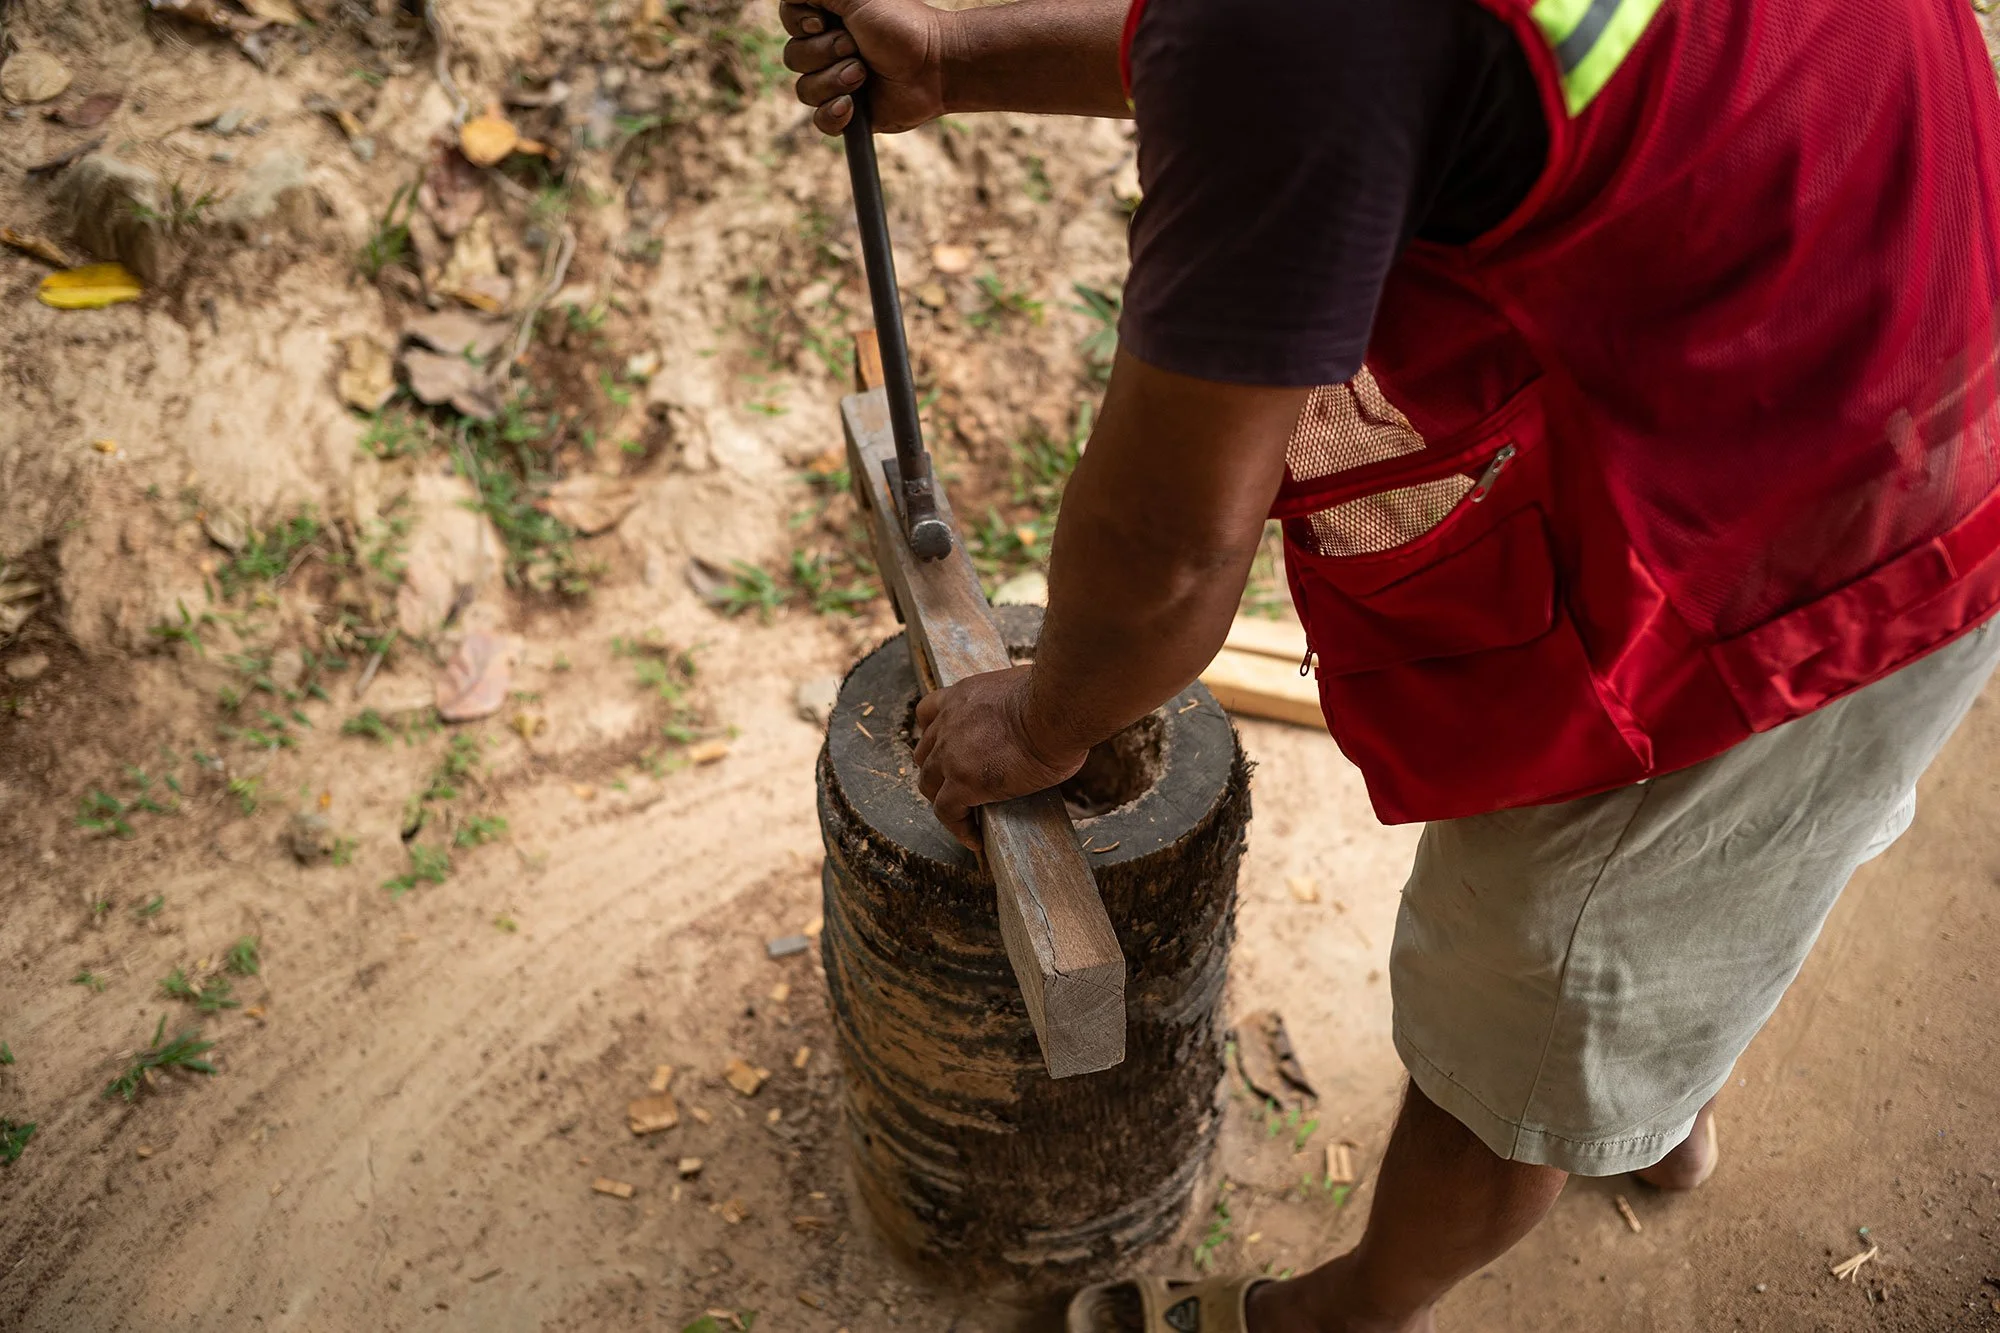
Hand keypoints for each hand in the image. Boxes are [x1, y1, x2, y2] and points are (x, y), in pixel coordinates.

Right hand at [780, 0, 948, 133]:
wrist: (936, 65)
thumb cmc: (902, 25)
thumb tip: (793, 1)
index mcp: (828, 18)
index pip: (790, 20)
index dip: (800, 24)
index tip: (822, 22)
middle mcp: (829, 49)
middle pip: (793, 57)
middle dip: (824, 53)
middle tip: (856, 47)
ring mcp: (837, 82)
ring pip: (805, 90)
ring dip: (834, 81)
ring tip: (864, 74)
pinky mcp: (849, 113)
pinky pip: (820, 121)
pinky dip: (834, 114)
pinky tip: (852, 106)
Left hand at [913, 665, 1088, 848]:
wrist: (1055, 711)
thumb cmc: (1056, 701)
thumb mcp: (1020, 693)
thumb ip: (1011, 709)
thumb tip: (1034, 722)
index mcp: (962, 697)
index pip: (928, 713)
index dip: (933, 735)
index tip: (945, 749)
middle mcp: (948, 722)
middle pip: (924, 754)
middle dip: (937, 771)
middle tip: (956, 786)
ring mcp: (951, 754)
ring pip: (929, 784)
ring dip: (942, 799)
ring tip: (962, 815)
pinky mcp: (963, 782)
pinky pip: (947, 812)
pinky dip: (958, 827)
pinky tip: (974, 837)